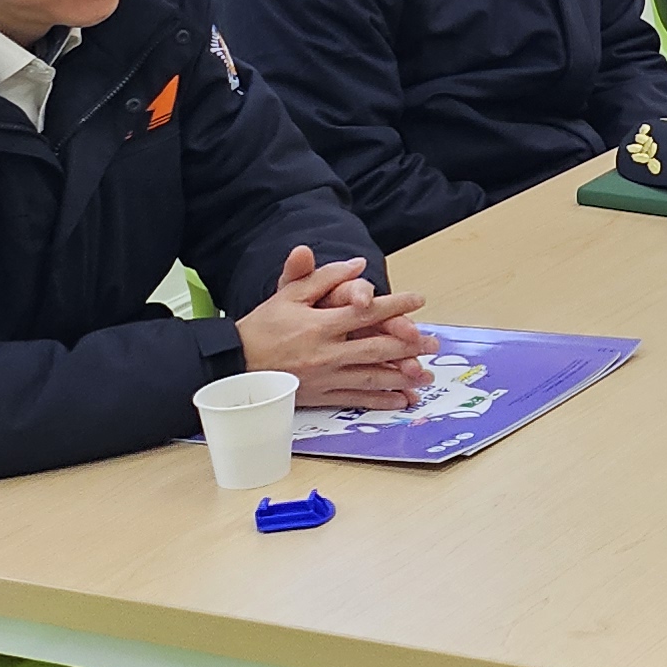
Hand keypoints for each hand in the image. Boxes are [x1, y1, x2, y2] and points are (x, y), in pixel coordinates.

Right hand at [239, 245, 434, 408]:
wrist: (233, 363)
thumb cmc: (262, 327)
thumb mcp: (289, 294)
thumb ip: (324, 278)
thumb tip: (358, 265)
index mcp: (321, 324)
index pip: (367, 312)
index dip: (395, 305)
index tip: (418, 300)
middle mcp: (327, 352)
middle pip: (377, 347)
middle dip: (409, 345)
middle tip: (434, 343)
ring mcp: (325, 377)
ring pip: (372, 376)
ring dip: (402, 376)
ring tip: (426, 375)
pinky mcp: (320, 396)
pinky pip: (356, 399)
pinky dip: (380, 400)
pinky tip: (400, 400)